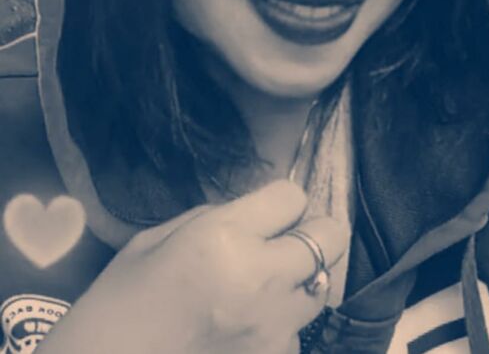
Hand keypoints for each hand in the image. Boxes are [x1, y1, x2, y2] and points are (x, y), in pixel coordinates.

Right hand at [37, 180, 347, 353]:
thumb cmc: (119, 301)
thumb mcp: (156, 240)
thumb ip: (213, 217)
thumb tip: (253, 213)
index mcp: (225, 238)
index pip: (293, 196)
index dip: (282, 201)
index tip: (270, 211)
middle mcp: (261, 281)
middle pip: (330, 237)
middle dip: (313, 232)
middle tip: (288, 239)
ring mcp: (272, 329)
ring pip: (320, 287)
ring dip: (299, 280)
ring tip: (263, 286)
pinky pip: (297, 331)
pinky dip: (281, 323)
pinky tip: (248, 323)